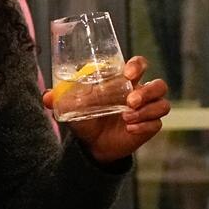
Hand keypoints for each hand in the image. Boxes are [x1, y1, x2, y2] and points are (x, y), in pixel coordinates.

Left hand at [43, 56, 170, 164]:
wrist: (93, 143)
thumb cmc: (86, 116)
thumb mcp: (72, 107)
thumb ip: (60, 99)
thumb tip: (47, 97)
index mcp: (124, 81)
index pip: (140, 64)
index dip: (138, 65)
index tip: (128, 74)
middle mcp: (140, 93)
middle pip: (159, 85)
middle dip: (147, 91)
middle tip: (129, 101)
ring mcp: (147, 110)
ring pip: (162, 104)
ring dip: (147, 110)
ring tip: (126, 117)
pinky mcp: (150, 127)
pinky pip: (157, 123)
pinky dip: (144, 125)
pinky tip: (130, 129)